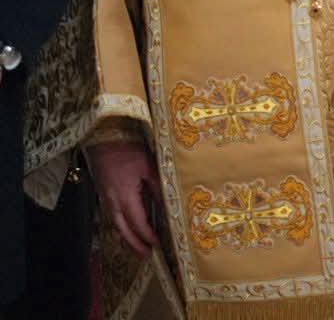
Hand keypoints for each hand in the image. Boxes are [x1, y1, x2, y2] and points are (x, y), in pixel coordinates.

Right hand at [89, 140, 159, 256]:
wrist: (104, 140)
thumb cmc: (128, 151)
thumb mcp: (148, 167)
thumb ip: (157, 186)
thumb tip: (167, 203)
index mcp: (125, 196)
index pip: (137, 222)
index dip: (147, 235)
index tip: (157, 245)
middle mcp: (112, 201)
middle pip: (123, 229)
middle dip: (135, 244)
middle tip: (147, 256)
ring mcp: (105, 199)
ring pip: (115, 224)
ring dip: (127, 237)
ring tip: (139, 246)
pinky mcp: (103, 194)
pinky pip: (112, 216)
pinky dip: (120, 226)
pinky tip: (128, 228)